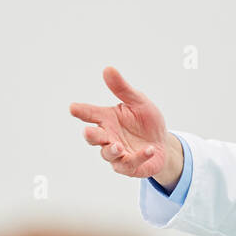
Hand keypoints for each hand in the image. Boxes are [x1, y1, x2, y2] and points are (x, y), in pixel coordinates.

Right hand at [70, 67, 182, 188]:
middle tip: (89, 131)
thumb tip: (108, 69)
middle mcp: (109, 136)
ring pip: (108, 154)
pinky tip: (149, 150)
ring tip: (119, 146)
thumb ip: (122, 89)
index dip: (81, 111)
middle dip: (91, 135)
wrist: (163, 144)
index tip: (73, 108)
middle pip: (94, 137)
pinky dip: (140, 157)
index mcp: (107, 119)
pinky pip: (130, 163)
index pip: (91, 114)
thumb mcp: (139, 102)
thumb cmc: (147, 122)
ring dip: (113, 150)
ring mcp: (117, 154)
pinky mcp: (129, 166)